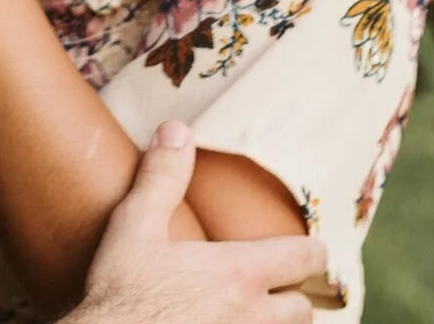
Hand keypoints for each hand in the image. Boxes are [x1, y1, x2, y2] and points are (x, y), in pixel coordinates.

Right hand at [72, 123, 326, 323]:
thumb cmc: (122, 294)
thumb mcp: (134, 226)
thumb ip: (161, 178)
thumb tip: (178, 130)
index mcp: (240, 273)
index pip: (306, 258)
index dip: (311, 251)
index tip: (305, 248)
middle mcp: (254, 317)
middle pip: (303, 309)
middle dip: (292, 297)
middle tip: (274, 287)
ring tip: (254, 314)